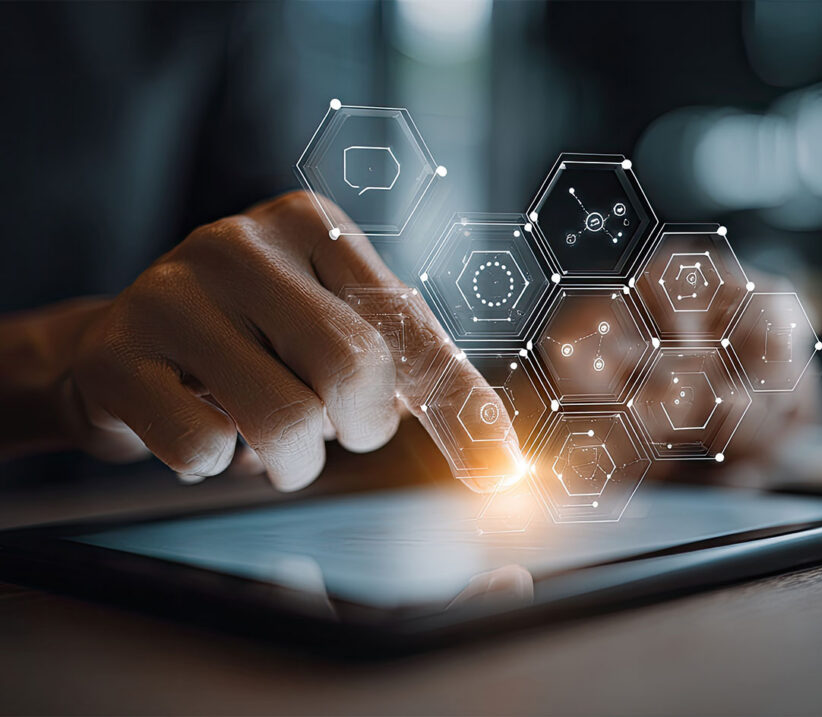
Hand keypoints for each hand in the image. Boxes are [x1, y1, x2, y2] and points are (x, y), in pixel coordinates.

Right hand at [61, 192, 521, 490]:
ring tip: (273, 442)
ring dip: (294, 462)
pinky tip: (201, 429)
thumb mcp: (333, 327)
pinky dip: (215, 464)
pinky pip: (203, 448)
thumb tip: (498, 456)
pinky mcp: (117, 353)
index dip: (457, 403)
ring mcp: (171, 291)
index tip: (499, 471)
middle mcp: (239, 242)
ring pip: (285, 420)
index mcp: (311, 223)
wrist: (120, 346)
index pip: (406, 324)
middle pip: (353, 367)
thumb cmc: (254, 343)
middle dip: (359, 427)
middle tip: (336, 428)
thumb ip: (409, 366)